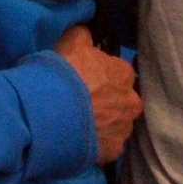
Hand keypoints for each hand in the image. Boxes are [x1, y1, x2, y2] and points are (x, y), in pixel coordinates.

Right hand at [55, 25, 141, 163]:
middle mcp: (131, 102)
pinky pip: (108, 146)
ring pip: (118, 124)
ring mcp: (123, 129)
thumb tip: (88, 31)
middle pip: (123, 100)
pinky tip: (82, 141)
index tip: (87, 81)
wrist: (51, 115)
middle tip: (86, 105)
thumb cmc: (63, 74)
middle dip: (110, 102)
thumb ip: (84, 36)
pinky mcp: (112, 152)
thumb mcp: (70, 43)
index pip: (119, 72)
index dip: (102, 76)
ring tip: (82, 125)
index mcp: (124, 73)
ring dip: (105, 124)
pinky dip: (97, 144)